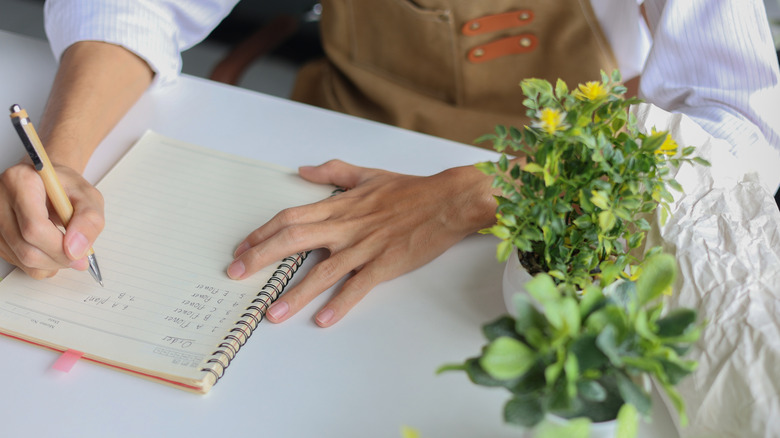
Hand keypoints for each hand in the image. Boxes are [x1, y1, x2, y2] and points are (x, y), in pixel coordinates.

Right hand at [0, 162, 103, 278]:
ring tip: (68, 251)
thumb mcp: (88, 197)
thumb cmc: (67, 188)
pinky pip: (19, 263)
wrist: (49, 186)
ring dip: (52, 264)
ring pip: (22, 259)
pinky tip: (53, 252)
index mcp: (21, 182)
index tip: (81, 255)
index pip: (34, 227)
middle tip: (80, 258)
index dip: (60, 247)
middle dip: (59, 259)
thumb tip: (76, 251)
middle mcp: (0, 201)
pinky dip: (41, 266)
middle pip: (26, 248)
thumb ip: (89, 220)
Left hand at [227, 160, 496, 326]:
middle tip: (236, 276)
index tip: (241, 248)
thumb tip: (304, 170)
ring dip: (295, 293)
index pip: (290, 218)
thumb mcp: (368, 175)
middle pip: (293, 240)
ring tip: (273, 314)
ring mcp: (365, 247)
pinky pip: (358, 286)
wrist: (448, 200)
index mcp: (340, 206)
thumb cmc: (410, 189)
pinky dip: (341, 303)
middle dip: (260, 258)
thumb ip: (334, 173)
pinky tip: (324, 319)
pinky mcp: (385, 264)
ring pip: (322, 271)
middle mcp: (346, 226)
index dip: (262, 233)